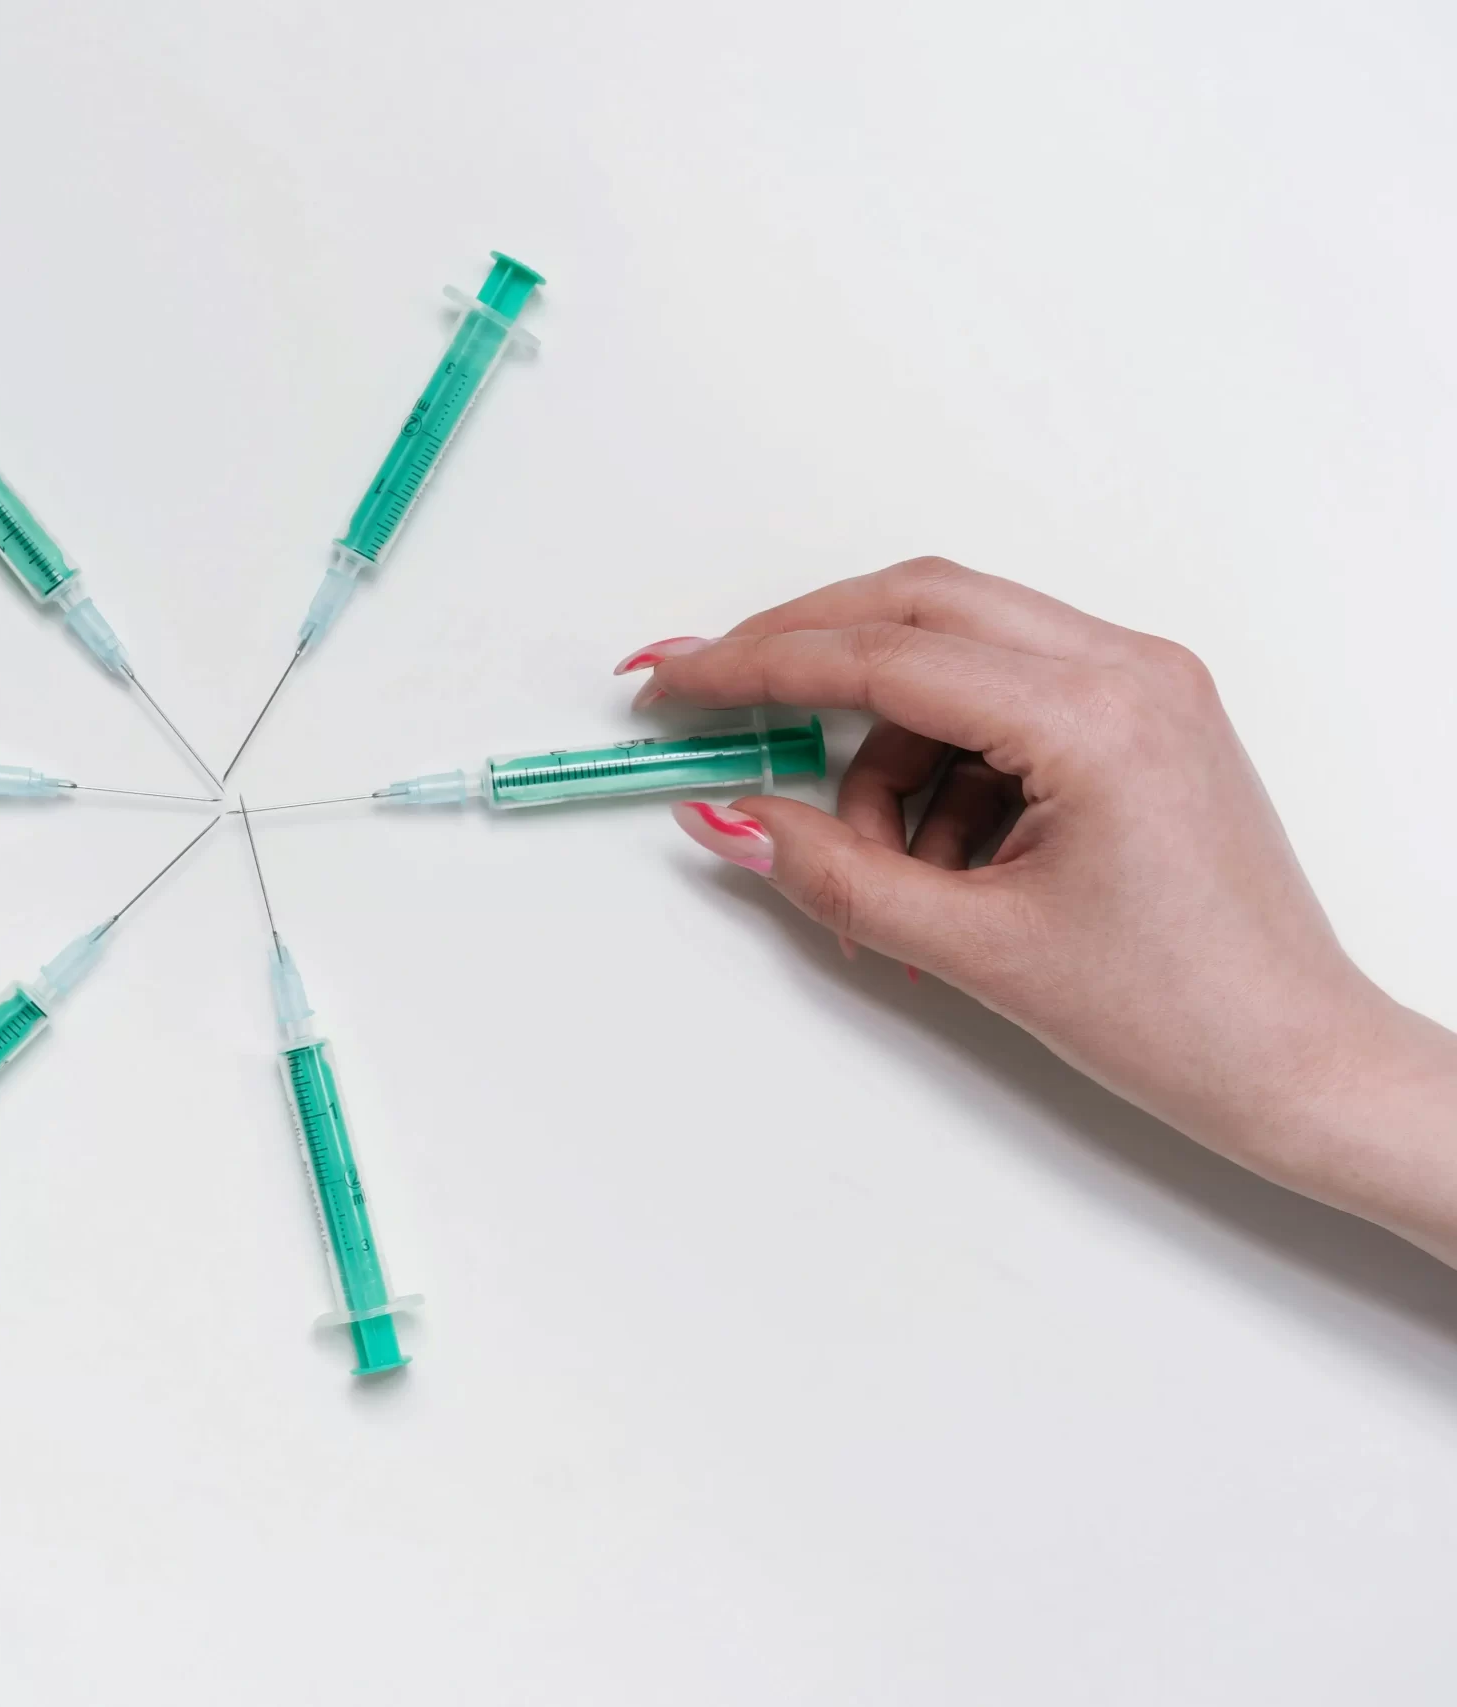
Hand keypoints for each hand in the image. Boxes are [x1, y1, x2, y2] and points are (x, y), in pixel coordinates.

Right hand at [624, 558, 1456, 1261]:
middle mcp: (1130, 670)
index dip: (758, 666)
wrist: (1302, 1066)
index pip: (885, 655)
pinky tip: (944, 866)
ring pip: (952, 661)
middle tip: (709, 699)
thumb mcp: (977, 950)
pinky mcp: (1139, 720)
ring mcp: (1142, 687)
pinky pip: (997, 704)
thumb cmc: (1184, 1018)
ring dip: (883, 750)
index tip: (674, 682)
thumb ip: (835, 873)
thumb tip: (729, 815)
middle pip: (915, 608)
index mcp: (1097, 716)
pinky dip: (940, 770)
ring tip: (885, 872)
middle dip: (802, 656)